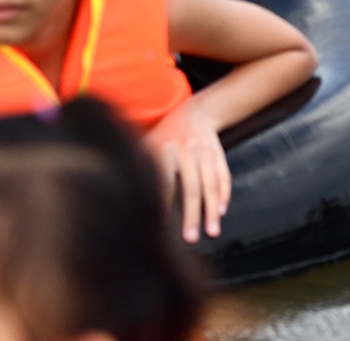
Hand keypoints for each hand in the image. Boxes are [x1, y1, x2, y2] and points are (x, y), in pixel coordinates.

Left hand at [144, 100, 230, 242]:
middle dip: (192, 215)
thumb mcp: (147, 144)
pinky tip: (222, 211)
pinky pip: (223, 176)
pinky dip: (224, 194)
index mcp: (164, 149)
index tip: (160, 228)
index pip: (163, 181)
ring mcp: (205, 151)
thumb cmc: (165, 135)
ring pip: (211, 184)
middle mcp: (186, 149)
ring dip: (212, 210)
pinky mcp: (219, 153)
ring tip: (212, 231)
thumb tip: (124, 200)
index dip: (162, 205)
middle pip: (191, 187)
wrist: (195, 111)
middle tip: (190, 239)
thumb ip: (139, 167)